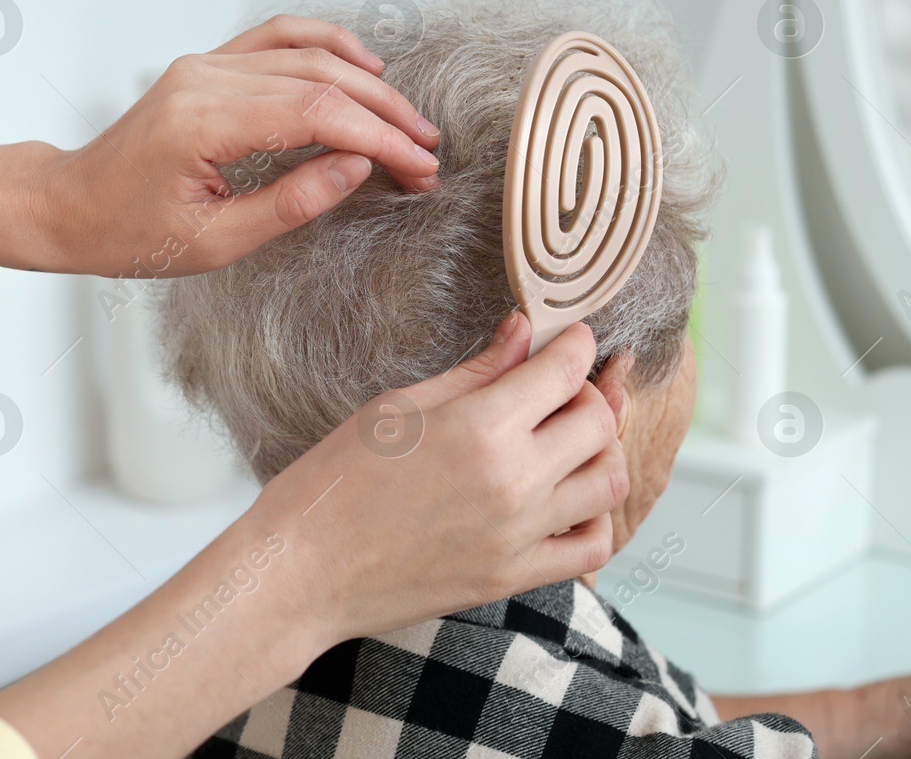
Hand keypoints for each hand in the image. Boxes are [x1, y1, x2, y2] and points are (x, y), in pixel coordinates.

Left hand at [38, 15, 441, 276]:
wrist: (68, 206)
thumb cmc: (125, 231)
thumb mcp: (213, 242)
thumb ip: (289, 203)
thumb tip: (354, 169)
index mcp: (202, 123)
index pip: (316, 114)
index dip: (378, 139)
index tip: (417, 167)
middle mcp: (204, 80)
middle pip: (320, 78)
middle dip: (384, 115)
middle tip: (425, 153)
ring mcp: (204, 66)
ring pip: (304, 53)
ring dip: (365, 82)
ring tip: (406, 119)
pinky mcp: (206, 66)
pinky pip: (275, 39)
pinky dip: (324, 46)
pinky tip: (360, 64)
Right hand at [253, 314, 627, 647]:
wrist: (302, 570)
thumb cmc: (333, 482)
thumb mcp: (397, 408)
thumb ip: (474, 372)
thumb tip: (522, 334)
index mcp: (479, 427)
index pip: (564, 371)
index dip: (575, 344)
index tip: (571, 338)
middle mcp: (512, 480)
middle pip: (600, 422)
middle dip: (591, 392)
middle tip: (562, 387)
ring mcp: (518, 535)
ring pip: (608, 482)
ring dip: (600, 451)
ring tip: (567, 442)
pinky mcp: (512, 577)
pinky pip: (590, 548)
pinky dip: (594, 519)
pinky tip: (565, 501)